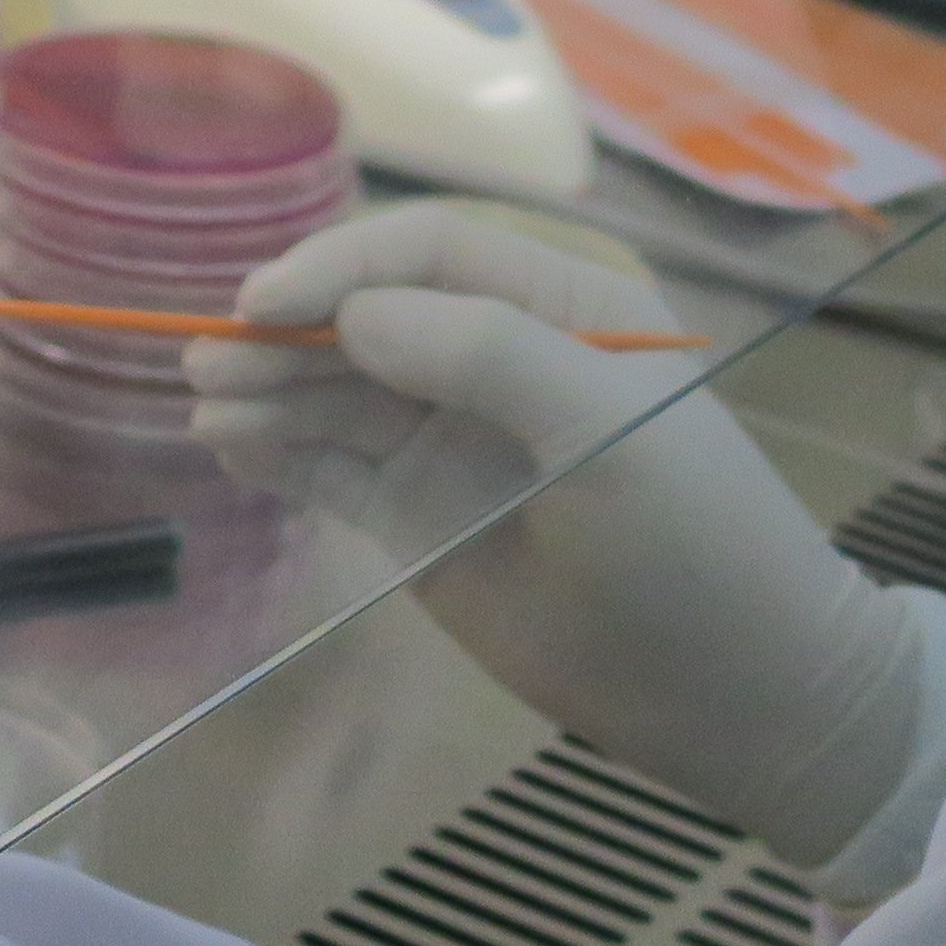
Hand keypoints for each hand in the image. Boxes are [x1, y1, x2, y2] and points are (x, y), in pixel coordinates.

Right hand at [183, 202, 926, 870]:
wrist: (737, 693)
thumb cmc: (695, 542)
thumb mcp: (605, 429)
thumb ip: (486, 355)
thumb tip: (354, 315)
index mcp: (563, 305)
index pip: (430, 253)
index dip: (341, 266)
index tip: (264, 302)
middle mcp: (497, 359)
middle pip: (366, 316)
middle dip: (287, 332)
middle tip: (207, 363)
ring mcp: (453, 441)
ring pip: (335, 392)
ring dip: (267, 392)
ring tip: (207, 410)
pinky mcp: (420, 520)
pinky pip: (332, 468)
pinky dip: (277, 454)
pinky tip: (231, 449)